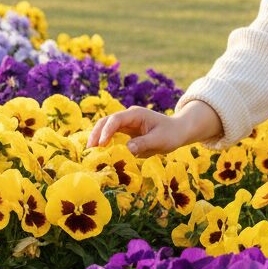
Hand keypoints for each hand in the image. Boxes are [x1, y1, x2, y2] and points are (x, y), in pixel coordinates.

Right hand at [86, 103, 220, 156]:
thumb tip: (126, 150)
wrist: (178, 131)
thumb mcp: (159, 140)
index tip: (101, 144)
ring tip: (90, 153)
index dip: (107, 131)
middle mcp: (128, 117)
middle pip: (106, 122)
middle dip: (96, 134)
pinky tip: (99, 153)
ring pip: (106, 128)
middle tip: (89, 149)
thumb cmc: (171, 134)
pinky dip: (104, 143)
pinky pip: (112, 136)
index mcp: (136, 114)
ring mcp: (126, 124)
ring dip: (97, 138)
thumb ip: (143, 144)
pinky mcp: (126, 132)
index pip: (116, 120)